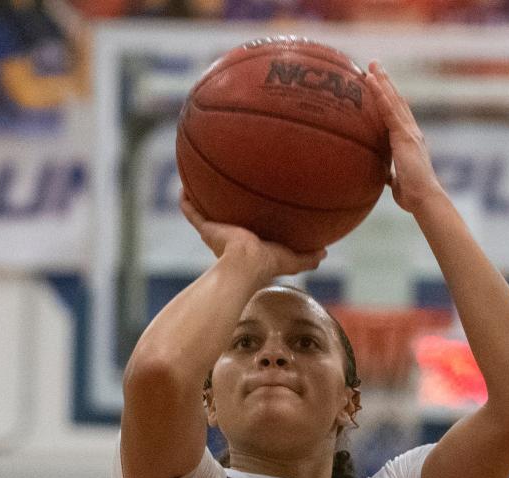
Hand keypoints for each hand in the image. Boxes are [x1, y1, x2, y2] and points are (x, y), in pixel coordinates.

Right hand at [179, 191, 326, 278]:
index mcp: (247, 244)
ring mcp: (216, 232)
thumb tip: (325, 251)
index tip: (251, 205)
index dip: (248, 219)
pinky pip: (191, 212)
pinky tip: (183, 186)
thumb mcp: (292, 259)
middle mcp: (229, 238)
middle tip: (224, 190)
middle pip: (224, 220)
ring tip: (199, 182)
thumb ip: (307, 257)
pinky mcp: (207, 229)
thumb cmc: (269, 264)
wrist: (247, 264)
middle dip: (223, 207)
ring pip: (205, 213)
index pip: (246, 230)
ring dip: (201, 200)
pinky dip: (185, 201)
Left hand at [365, 61, 444, 213]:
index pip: (398, 115)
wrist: (424, 197)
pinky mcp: (404, 135)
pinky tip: (370, 81)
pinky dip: (379, 94)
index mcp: (410, 141)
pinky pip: (388, 110)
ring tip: (372, 65)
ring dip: (382, 81)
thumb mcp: (398, 181)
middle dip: (386, 83)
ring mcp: (408, 132)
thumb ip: (391, 173)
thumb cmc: (412, 194)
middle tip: (375, 65)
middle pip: (397, 101)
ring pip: (393, 100)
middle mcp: (411, 132)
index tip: (381, 86)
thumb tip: (383, 175)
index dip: (390, 99)